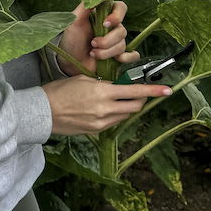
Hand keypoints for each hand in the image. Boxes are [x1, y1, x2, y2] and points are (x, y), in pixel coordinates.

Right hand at [42, 74, 172, 136]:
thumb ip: (104, 83)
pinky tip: (104, 108)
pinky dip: (115, 114)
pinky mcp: (97, 131)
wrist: (43, 112)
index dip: (153, 90)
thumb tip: (118, 86)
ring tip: (115, 98)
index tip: (167, 90)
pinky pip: (113, 122)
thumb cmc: (60, 91)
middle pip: (134, 105)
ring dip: (127, 106)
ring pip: (125, 114)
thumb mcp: (83, 80)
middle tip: (137, 90)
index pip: (135, 91)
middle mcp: (105, 109)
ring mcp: (102, 123)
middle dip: (140, 98)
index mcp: (102, 92)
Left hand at [57, 0, 139, 76]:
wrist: (70, 62)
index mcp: (103, 15)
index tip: (105, 23)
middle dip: (107, 41)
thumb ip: (85, 6)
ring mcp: (116, 42)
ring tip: (93, 53)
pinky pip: (133, 55)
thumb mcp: (74, 21)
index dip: (117, 15)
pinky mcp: (119, 55)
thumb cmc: (72, 39)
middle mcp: (112, 28)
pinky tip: (115, 59)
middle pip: (122, 30)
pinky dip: (127, 58)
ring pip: (123, 45)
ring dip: (106, 52)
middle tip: (93, 43)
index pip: (120, 8)